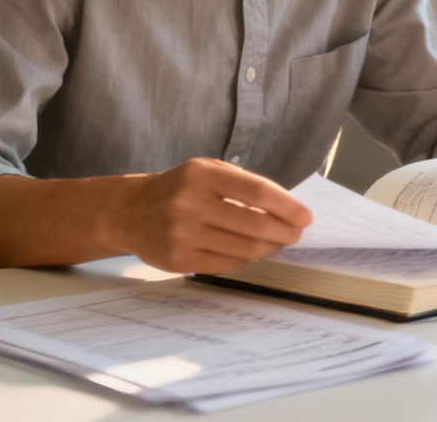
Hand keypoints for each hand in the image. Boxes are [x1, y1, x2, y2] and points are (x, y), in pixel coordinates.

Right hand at [110, 158, 312, 273]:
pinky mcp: (179, 260)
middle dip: (284, 232)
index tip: (306, 217)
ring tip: (276, 242)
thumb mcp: (207, 172)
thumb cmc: (179, 188)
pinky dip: (246, 259)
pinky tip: (252, 252)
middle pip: (255, 224)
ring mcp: (183, 234)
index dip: (287, 206)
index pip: (257, 191)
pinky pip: (227, 264)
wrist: (130, 212)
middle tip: (295, 234)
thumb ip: (243, 185)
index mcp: (202, 174)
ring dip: (268, 247)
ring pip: (244, 248)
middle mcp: (190, 203)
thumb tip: (287, 210)